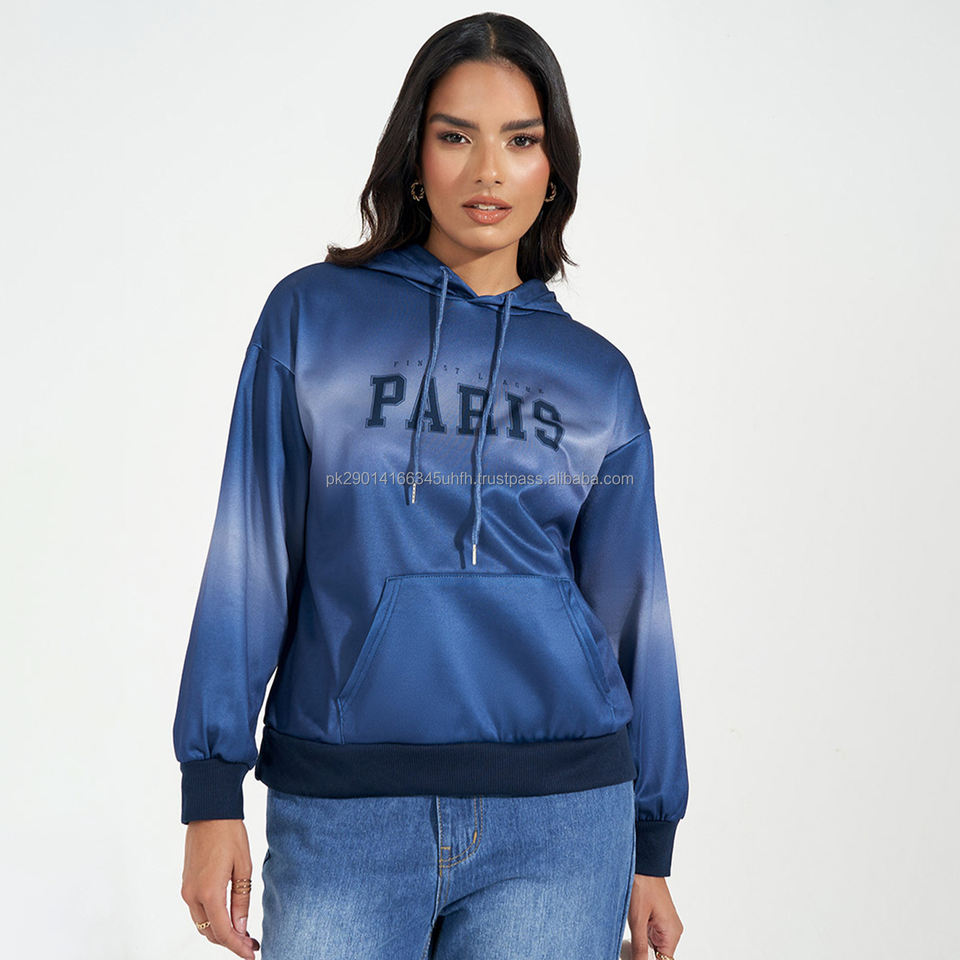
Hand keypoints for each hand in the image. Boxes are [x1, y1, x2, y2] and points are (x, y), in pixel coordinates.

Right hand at [181, 819, 260, 957]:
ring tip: (244, 933)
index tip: (252, 954)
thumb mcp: (243, 866)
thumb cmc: (229, 834)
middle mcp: (193, 895)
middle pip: (210, 933)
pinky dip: (213, 920)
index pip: (223, 932)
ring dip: (221, 932)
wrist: (209, 812)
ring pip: (202, 924)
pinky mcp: (187, 885)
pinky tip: (229, 917)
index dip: (238, 947)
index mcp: (209, 892)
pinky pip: (198, 912)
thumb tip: (242, 928)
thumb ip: (241, 900)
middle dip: (231, 942)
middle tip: (252, 943)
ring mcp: (187, 891)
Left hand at [627, 874, 681, 959]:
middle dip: (643, 956)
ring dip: (641, 947)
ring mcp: (665, 924)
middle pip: (659, 956)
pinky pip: (650, 936)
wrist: (643, 862)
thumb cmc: (643, 884)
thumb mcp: (637, 920)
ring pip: (653, 947)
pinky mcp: (657, 918)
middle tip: (629, 948)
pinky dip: (640, 938)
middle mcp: (672, 930)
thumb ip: (639, 947)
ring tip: (630, 939)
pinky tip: (631, 933)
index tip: (635, 957)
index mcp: (672, 933)